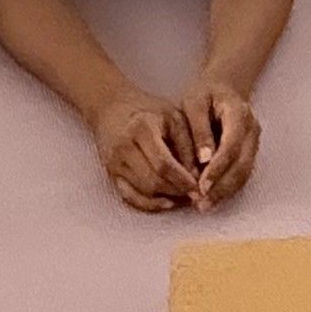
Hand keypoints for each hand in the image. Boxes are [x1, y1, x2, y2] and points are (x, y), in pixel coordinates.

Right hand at [90, 90, 196, 210]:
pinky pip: (129, 196)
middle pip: (152, 181)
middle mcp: (124, 147)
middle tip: (195, 193)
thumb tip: (197, 176)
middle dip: (176, 191)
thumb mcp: (173, 117)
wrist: (111, 107)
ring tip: (184, 194)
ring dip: (166, 197)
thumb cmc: (148, 110)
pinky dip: (149, 204)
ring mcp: (114, 162)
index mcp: (142, 129)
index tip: (199, 186)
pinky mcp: (110, 173)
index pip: (164, 164)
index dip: (183, 180)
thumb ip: (187, 144)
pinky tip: (166, 202)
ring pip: (143, 191)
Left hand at [176, 85, 259, 207]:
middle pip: (242, 165)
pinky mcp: (249, 153)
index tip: (201, 185)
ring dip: (225, 192)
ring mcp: (254, 143)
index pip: (232, 146)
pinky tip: (211, 198)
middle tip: (201, 203)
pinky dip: (227, 189)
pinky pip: (242, 175)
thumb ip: (199, 129)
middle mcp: (252, 130)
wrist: (222, 88)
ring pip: (244, 174)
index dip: (218, 168)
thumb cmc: (204, 94)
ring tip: (204, 206)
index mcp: (239, 114)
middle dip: (222, 187)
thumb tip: (204, 160)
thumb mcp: (194, 103)